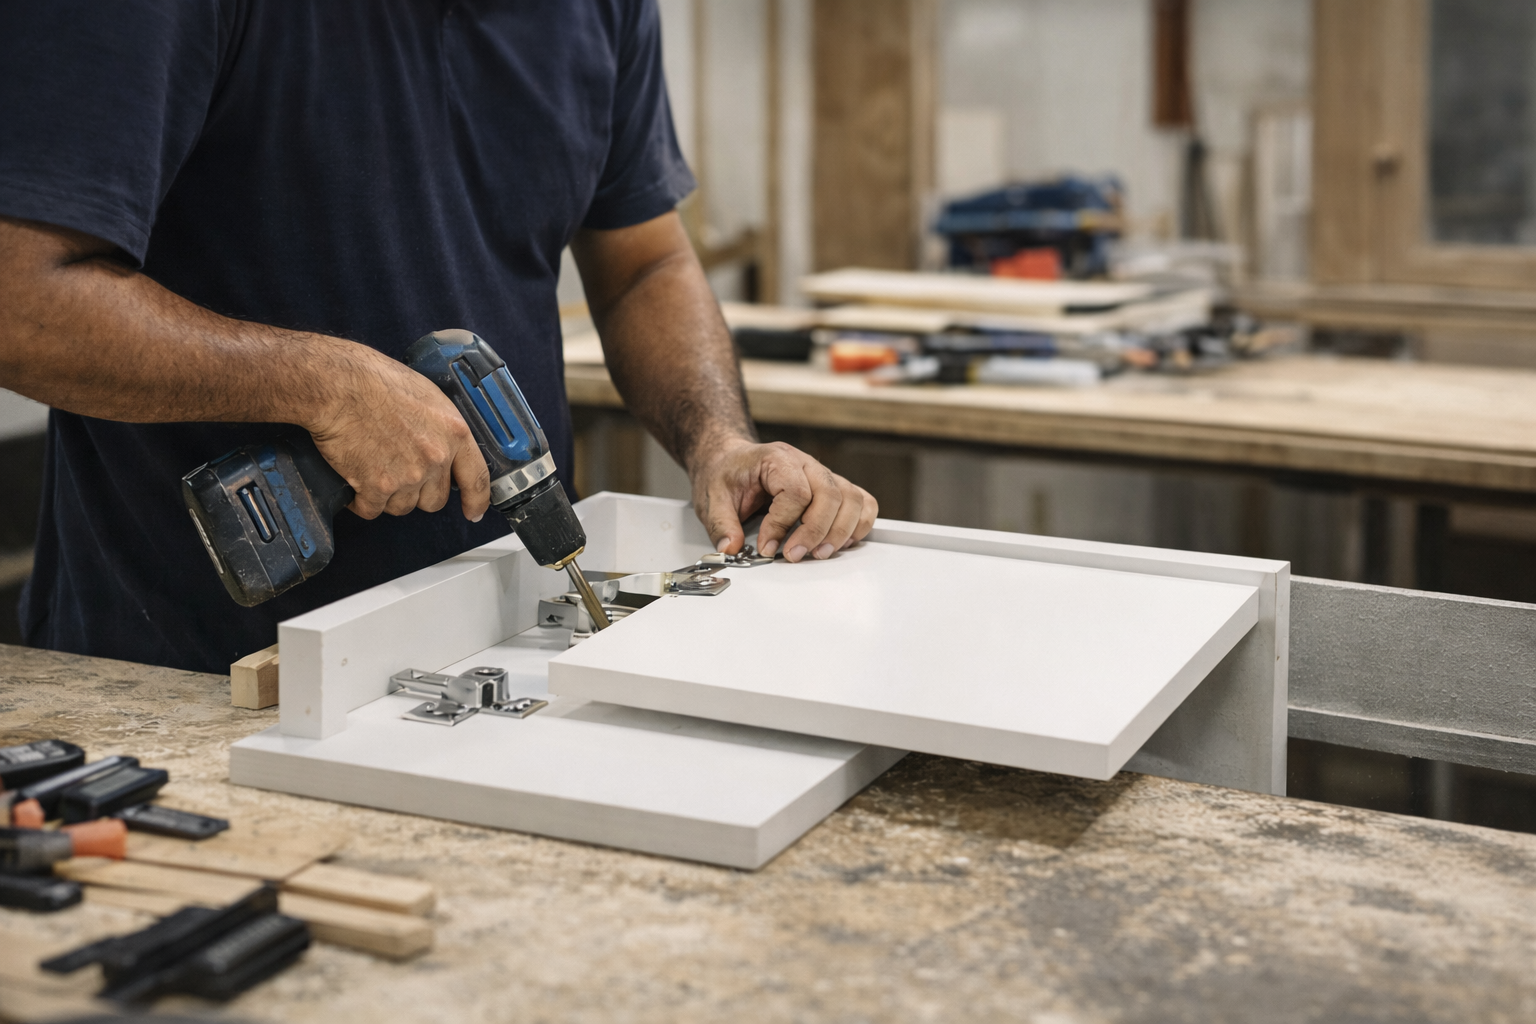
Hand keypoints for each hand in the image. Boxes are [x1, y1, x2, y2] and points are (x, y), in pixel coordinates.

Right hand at [304, 345, 490, 521]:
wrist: (340, 387)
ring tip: (373, 467)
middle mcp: (435, 458)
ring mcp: (407, 476)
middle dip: (419, 492)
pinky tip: (355, 482)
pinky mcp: (376, 488)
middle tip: (399, 472)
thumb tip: (443, 449)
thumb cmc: (376, 381)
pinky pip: (371, 510)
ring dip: (388, 496)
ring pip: (403, 507)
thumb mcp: (428, 397)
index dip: (476, 501)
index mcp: (454, 434)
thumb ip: (441, 430)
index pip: (476, 479)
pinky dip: (360, 501)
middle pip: (435, 500)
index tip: (473, 512)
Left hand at [692, 439, 877, 561]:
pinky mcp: (833, 487)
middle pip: (830, 494)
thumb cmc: (727, 473)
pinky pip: (861, 501)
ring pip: (851, 498)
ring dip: (841, 531)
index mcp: (776, 459)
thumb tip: (731, 549)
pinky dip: (860, 523)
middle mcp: (805, 463)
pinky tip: (843, 541)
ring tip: (820, 553)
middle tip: (796, 555)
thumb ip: (721, 524)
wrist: (732, 460)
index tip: (767, 546)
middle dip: (816, 531)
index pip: (795, 491)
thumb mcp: (712, 497)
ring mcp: (822, 474)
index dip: (783, 524)